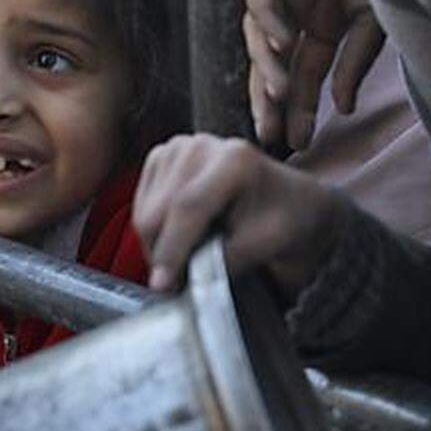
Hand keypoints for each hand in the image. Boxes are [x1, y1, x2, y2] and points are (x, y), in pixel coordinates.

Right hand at [134, 135, 345, 293]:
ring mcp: (176, 148)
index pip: (188, 207)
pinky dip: (157, 230)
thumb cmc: (286, 218)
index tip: (163, 285)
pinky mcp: (161, 157)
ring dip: (160, 245)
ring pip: (144, 213)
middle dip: (163, 255)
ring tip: (192, 255)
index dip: (172, 249)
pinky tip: (185, 234)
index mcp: (234, 159)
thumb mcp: (268, 243)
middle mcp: (200, 145)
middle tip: (182, 282)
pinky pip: (140, 206)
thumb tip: (188, 278)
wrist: (289, 196)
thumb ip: (227, 260)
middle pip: (158, 211)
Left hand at [243, 0, 382, 151]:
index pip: (302, 77)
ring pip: (257, 32)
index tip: (297, 142)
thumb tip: (343, 108)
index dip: (299, 109)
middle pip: (272, 62)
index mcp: (322, 28)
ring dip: (266, 65)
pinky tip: (283, 40)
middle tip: (272, 131)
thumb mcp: (377, 20)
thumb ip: (355, 61)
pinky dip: (266, 15)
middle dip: (270, 98)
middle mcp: (298, 10)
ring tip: (281, 93)